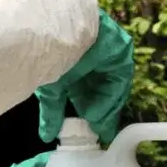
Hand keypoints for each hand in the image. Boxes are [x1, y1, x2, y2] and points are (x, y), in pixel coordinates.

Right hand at [36, 9, 133, 144]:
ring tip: (95, 126)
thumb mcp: (50, 88)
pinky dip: (108, 99)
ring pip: (111, 86)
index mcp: (77, 60)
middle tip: (95, 132)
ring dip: (103, 109)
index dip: (86, 110)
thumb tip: (46, 136)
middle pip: (101, 88)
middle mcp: (95, 55)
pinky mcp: (120, 49)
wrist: (55, 29)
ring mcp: (109, 50)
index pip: (86, 89)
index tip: (87, 129)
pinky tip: (96, 112)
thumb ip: (52, 111)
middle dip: (98, 112)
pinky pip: (118, 79)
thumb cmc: (48, 55)